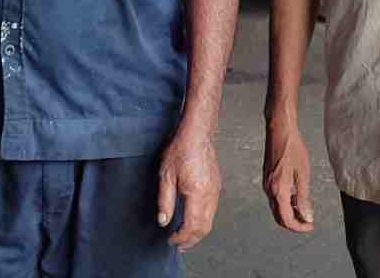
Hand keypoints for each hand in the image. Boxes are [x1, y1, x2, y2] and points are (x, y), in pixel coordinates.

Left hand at [156, 123, 220, 251]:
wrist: (197, 133)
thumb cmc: (181, 149)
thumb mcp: (166, 176)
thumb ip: (165, 201)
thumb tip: (163, 221)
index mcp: (197, 194)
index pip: (192, 226)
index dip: (181, 238)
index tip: (171, 241)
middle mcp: (210, 195)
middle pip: (204, 228)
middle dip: (191, 240)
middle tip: (179, 246)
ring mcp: (215, 191)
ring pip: (210, 221)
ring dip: (198, 232)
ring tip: (185, 237)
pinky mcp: (216, 186)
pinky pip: (212, 211)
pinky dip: (203, 221)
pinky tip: (193, 220)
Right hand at [263, 122, 315, 233]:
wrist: (280, 129)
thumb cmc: (293, 148)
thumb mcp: (303, 174)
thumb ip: (304, 198)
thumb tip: (307, 217)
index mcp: (279, 190)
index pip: (287, 219)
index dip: (299, 227)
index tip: (311, 226)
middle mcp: (269, 190)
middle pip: (279, 217)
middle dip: (294, 223)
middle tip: (308, 221)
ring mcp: (267, 184)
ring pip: (277, 208)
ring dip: (290, 213)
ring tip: (305, 208)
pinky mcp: (267, 178)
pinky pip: (275, 198)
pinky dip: (286, 203)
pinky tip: (296, 196)